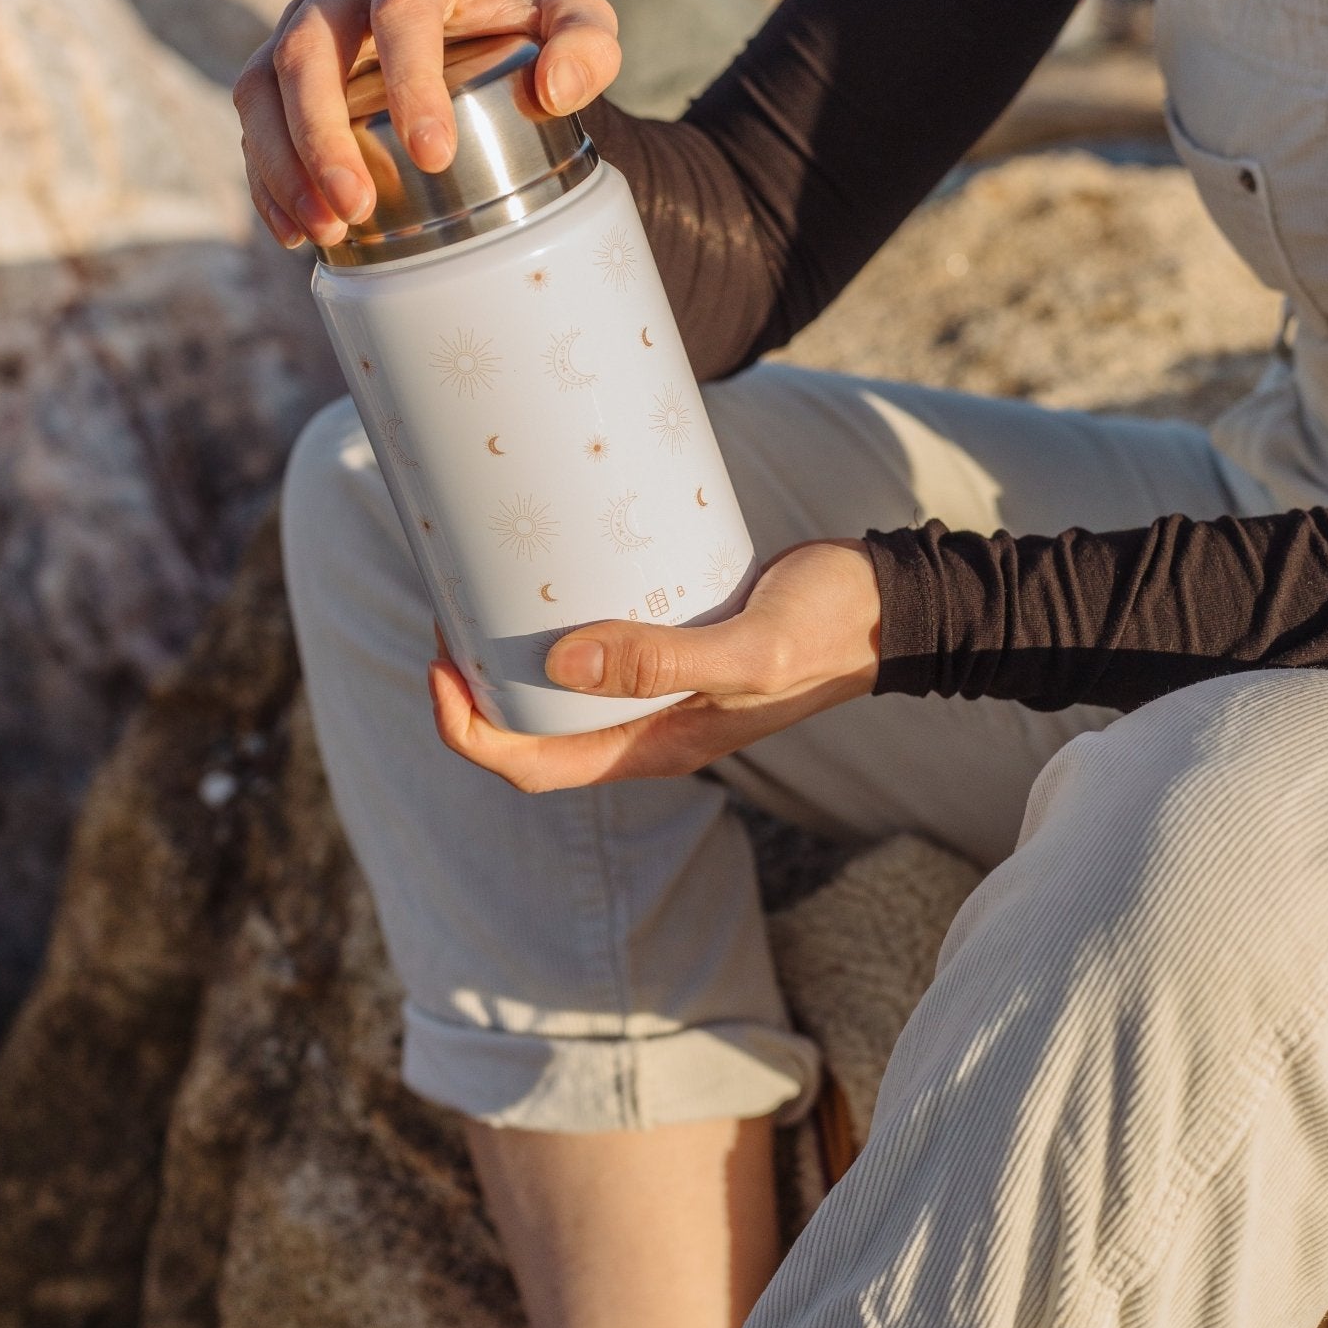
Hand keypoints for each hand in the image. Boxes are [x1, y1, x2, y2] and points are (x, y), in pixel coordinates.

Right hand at [232, 0, 620, 248]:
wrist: (481, 53)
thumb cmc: (528, 37)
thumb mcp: (581, 30)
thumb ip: (590, 46)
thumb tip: (556, 89)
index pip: (400, 10)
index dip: (410, 83)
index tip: (434, 156)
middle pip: (308, 51)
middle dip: (324, 136)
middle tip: (358, 209)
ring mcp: (300, 26)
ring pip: (262, 87)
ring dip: (284, 163)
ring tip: (326, 232)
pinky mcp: (275, 76)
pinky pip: (251, 123)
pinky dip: (268, 181)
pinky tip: (296, 233)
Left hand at [428, 539, 881, 792]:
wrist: (886, 602)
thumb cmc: (826, 630)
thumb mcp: (747, 649)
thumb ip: (661, 662)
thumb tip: (557, 659)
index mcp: (656, 746)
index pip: (534, 765)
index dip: (470, 729)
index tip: (440, 664)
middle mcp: (646, 724)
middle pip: (530, 726)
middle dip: (474, 682)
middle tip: (449, 605)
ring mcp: (658, 683)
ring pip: (558, 683)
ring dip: (508, 647)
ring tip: (477, 581)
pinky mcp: (670, 636)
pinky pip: (595, 637)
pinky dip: (557, 613)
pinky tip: (541, 562)